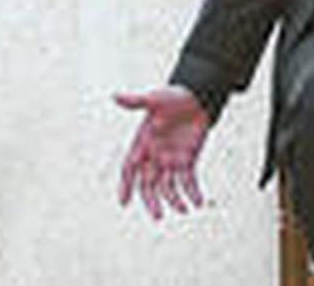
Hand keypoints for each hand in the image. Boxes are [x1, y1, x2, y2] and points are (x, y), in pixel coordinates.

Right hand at [115, 85, 210, 219]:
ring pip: (168, 186)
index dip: (125, 185)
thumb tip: (115, 96)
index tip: (123, 202)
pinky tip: (198, 202)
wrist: (197, 98)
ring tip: (183, 209)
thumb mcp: (155, 100)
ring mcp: (171, 160)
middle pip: (149, 184)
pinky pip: (188, 181)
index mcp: (142, 143)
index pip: (130, 168)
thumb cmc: (174, 97)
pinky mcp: (187, 161)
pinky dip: (193, 192)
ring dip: (174, 200)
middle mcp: (154, 155)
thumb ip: (136, 102)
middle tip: (158, 215)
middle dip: (152, 201)